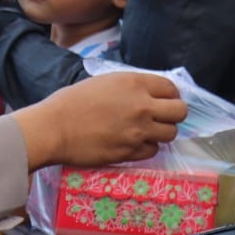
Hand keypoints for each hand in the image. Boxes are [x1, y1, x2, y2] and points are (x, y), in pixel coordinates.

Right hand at [12, 71, 185, 169]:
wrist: (54, 128)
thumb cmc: (72, 101)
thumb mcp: (105, 82)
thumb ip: (131, 87)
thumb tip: (148, 95)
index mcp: (135, 83)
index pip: (171, 89)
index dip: (170, 96)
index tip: (163, 101)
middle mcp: (142, 106)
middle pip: (180, 112)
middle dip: (173, 114)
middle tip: (160, 117)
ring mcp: (139, 131)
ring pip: (170, 134)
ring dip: (161, 132)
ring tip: (145, 131)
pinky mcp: (130, 151)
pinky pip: (152, 151)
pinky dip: (146, 147)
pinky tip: (133, 142)